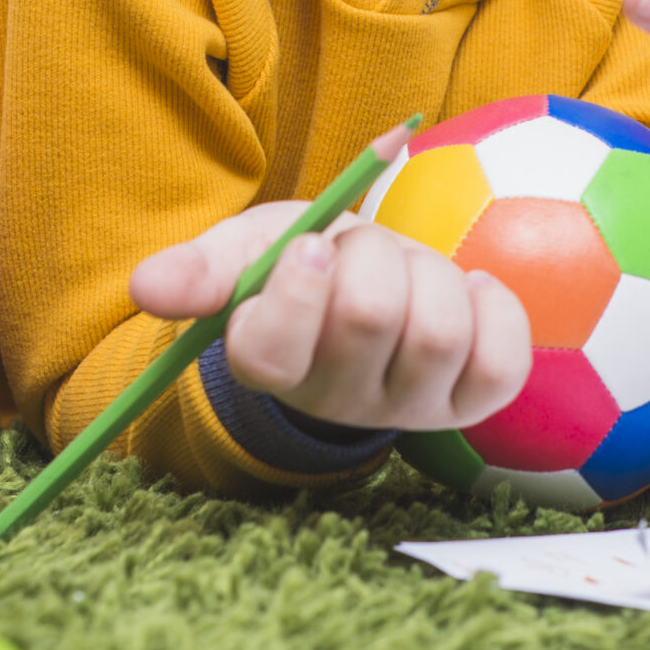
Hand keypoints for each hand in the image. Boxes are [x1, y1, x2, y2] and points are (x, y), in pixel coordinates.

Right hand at [130, 209, 529, 430]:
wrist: (370, 282)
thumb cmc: (306, 265)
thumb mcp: (249, 251)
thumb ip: (203, 269)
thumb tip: (146, 287)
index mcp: (271, 362)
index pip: (273, 351)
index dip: (297, 290)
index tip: (311, 244)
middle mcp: (338, 398)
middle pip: (369, 320)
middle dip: (371, 256)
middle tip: (360, 250)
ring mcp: (409, 406)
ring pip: (438, 333)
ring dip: (430, 274)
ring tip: (409, 270)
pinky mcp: (471, 400)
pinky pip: (503, 361)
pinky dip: (492, 305)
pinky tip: (467, 291)